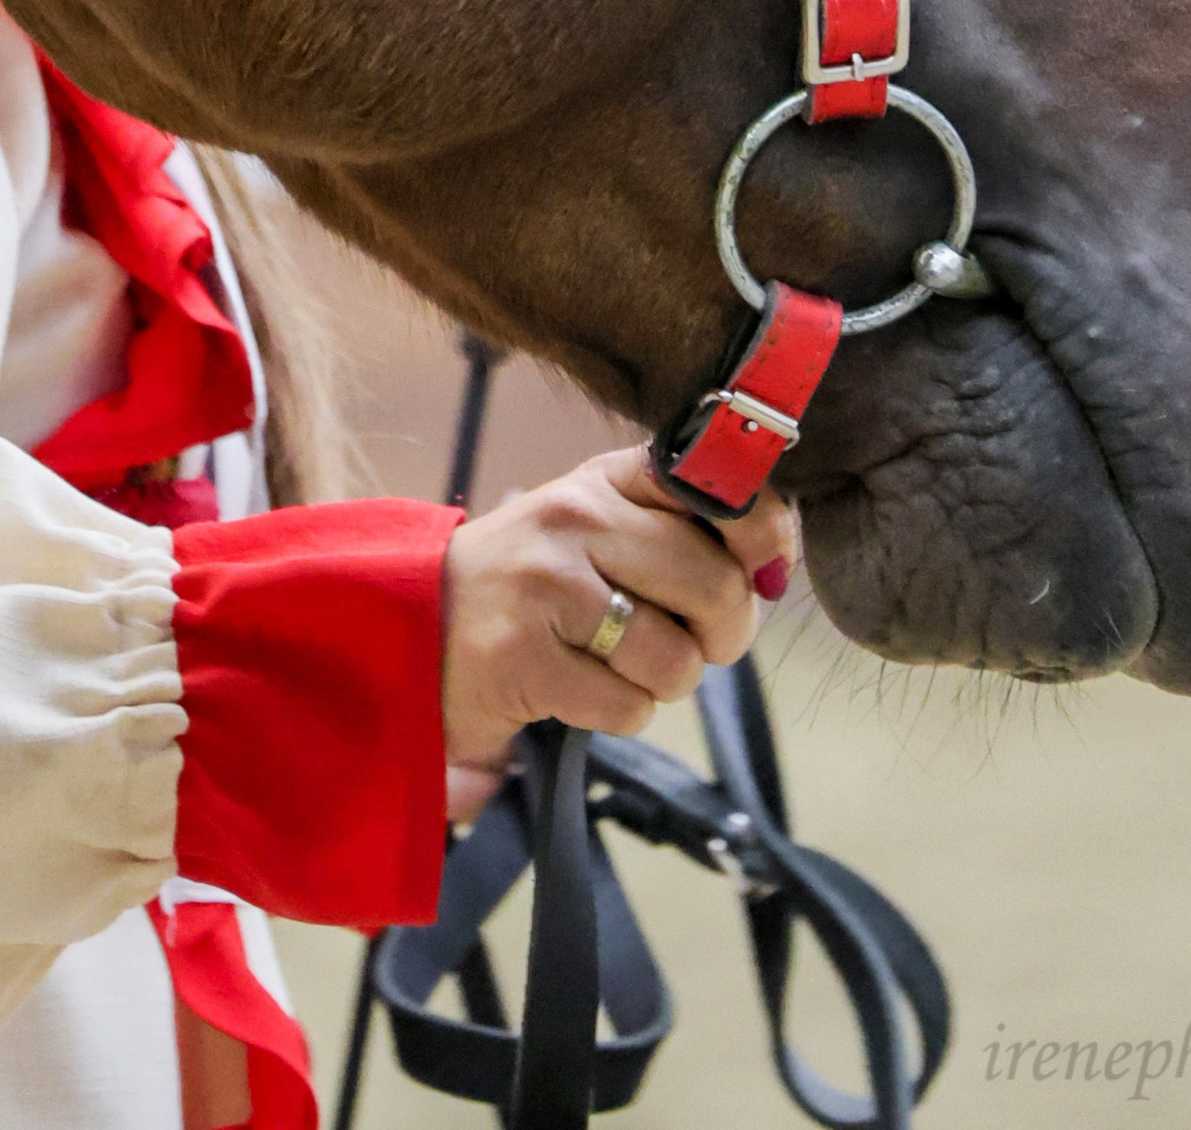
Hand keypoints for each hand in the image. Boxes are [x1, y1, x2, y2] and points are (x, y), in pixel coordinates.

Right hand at [440, 446, 797, 801]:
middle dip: (721, 634)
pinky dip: (618, 712)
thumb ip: (683, 529)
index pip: (717, 487)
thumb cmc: (531, 581)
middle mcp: (576, 517)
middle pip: (714, 584)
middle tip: (690, 642)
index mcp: (604, 478)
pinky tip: (578, 687)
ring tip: (618, 664)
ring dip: (663, 682)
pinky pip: (628, 707)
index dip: (761, 534)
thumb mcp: (597, 525)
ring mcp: (546, 586)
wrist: (412, 624)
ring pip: (675, 657)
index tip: (758, 568)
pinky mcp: (523, 658)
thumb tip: (777, 565)